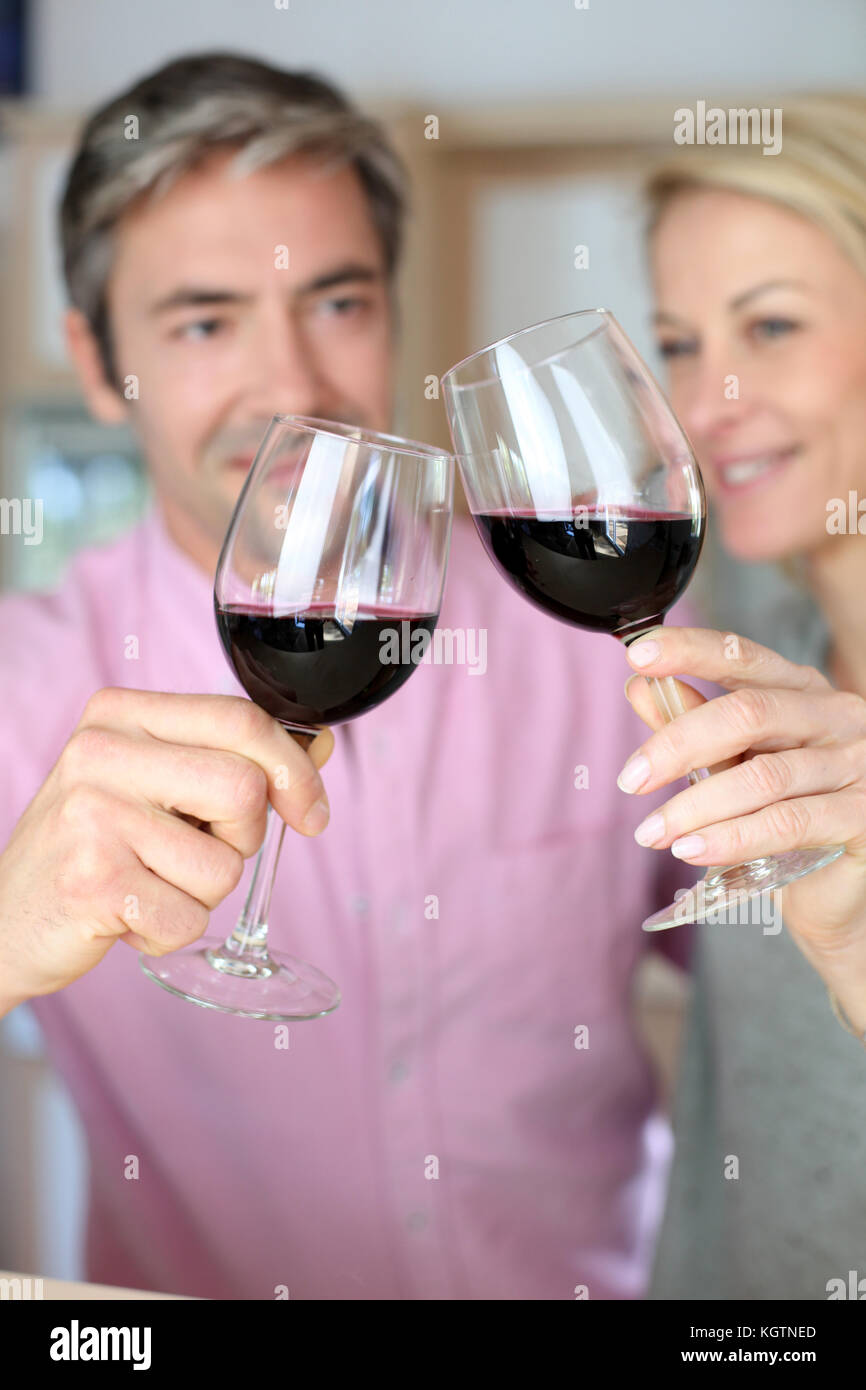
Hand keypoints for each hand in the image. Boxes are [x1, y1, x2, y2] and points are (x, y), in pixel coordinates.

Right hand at [0, 688, 333, 1008]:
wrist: (4, 919)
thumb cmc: (94, 848)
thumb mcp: (156, 783)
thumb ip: (230, 759)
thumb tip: (318, 744)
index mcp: (121, 712)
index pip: (240, 718)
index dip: (294, 769)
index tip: (311, 812)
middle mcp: (101, 751)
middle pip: (245, 789)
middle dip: (243, 839)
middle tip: (196, 853)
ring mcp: (92, 815)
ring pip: (225, 864)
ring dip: (202, 893)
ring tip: (147, 884)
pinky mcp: (91, 882)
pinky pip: (190, 920)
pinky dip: (170, 933)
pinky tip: (126, 916)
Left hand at [621, 626, 865, 1032]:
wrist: (840, 887)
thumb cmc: (786, 814)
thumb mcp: (735, 764)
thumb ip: (692, 727)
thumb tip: (638, 688)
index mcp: (801, 691)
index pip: (743, 657)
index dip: (690, 651)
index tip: (637, 655)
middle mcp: (836, 716)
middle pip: (749, 714)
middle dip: (679, 745)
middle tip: (631, 779)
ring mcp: (855, 764)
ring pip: (764, 776)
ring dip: (696, 806)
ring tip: (652, 832)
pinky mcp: (863, 815)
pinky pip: (788, 823)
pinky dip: (732, 838)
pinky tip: (692, 850)